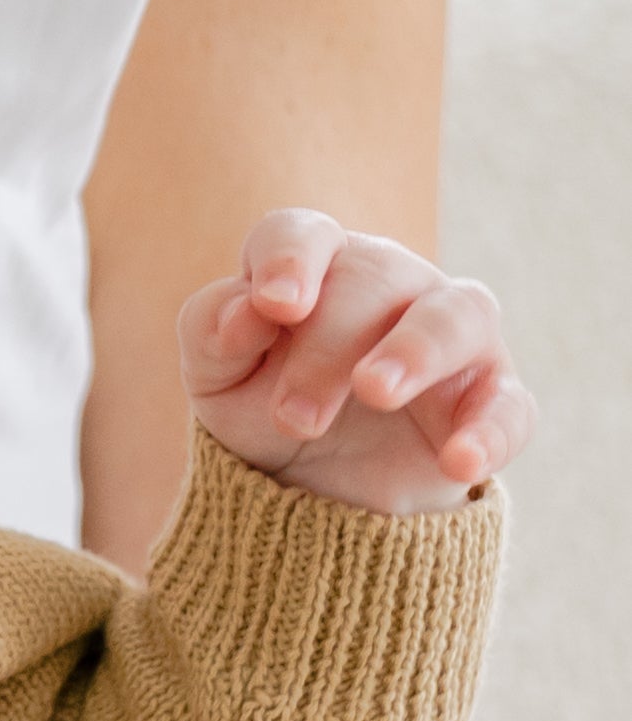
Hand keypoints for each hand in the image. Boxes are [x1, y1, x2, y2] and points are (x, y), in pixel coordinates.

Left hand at [182, 210, 530, 515]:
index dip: (290, 261)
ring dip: (417, 350)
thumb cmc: (262, 403)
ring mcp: (451, 339)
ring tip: (376, 393)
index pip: (303, 235)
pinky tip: (459, 462)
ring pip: (458, 314)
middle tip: (294, 417)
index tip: (277, 306)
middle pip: (372, 278)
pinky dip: (489, 431)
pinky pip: (507, 405)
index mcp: (317, 268)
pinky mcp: (489, 399)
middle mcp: (392, 286)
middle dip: (328, 346)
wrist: (312, 485)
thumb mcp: (218, 376)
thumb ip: (213, 330)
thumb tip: (243, 313)